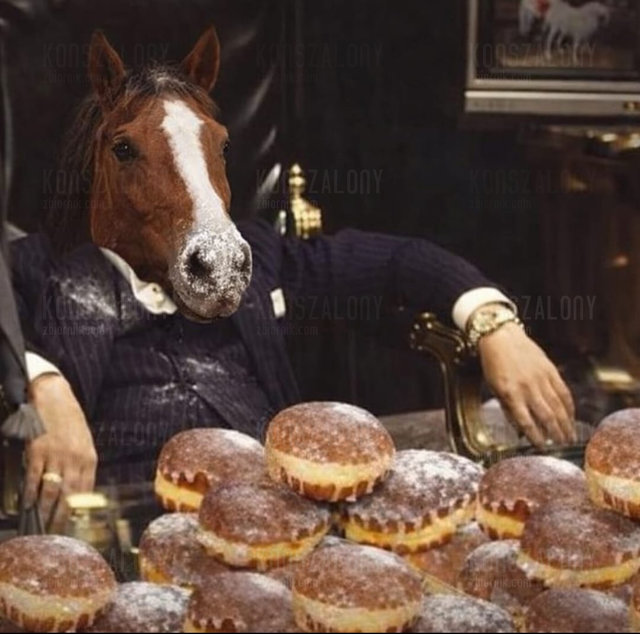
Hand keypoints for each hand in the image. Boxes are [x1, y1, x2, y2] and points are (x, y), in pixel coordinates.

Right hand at [26, 374, 96, 532]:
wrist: (54, 395)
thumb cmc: (69, 420)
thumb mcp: (83, 442)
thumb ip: (81, 466)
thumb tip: (76, 492)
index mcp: (89, 457)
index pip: (85, 492)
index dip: (78, 512)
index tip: (72, 528)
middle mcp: (75, 458)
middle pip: (69, 495)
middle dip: (61, 518)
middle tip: (54, 535)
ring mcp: (57, 454)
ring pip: (51, 490)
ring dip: (44, 510)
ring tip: (40, 525)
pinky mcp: (38, 449)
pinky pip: (34, 477)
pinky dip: (31, 493)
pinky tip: (28, 504)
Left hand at [478, 322, 576, 446]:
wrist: (501, 337)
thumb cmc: (494, 364)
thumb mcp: (494, 388)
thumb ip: (508, 410)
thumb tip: (520, 431)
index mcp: (510, 393)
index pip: (526, 422)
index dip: (536, 437)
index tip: (542, 448)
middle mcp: (527, 387)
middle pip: (546, 416)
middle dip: (556, 434)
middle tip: (562, 446)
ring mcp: (541, 378)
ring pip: (558, 406)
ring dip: (565, 424)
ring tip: (570, 437)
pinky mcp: (550, 370)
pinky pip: (563, 392)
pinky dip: (569, 406)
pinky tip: (571, 416)